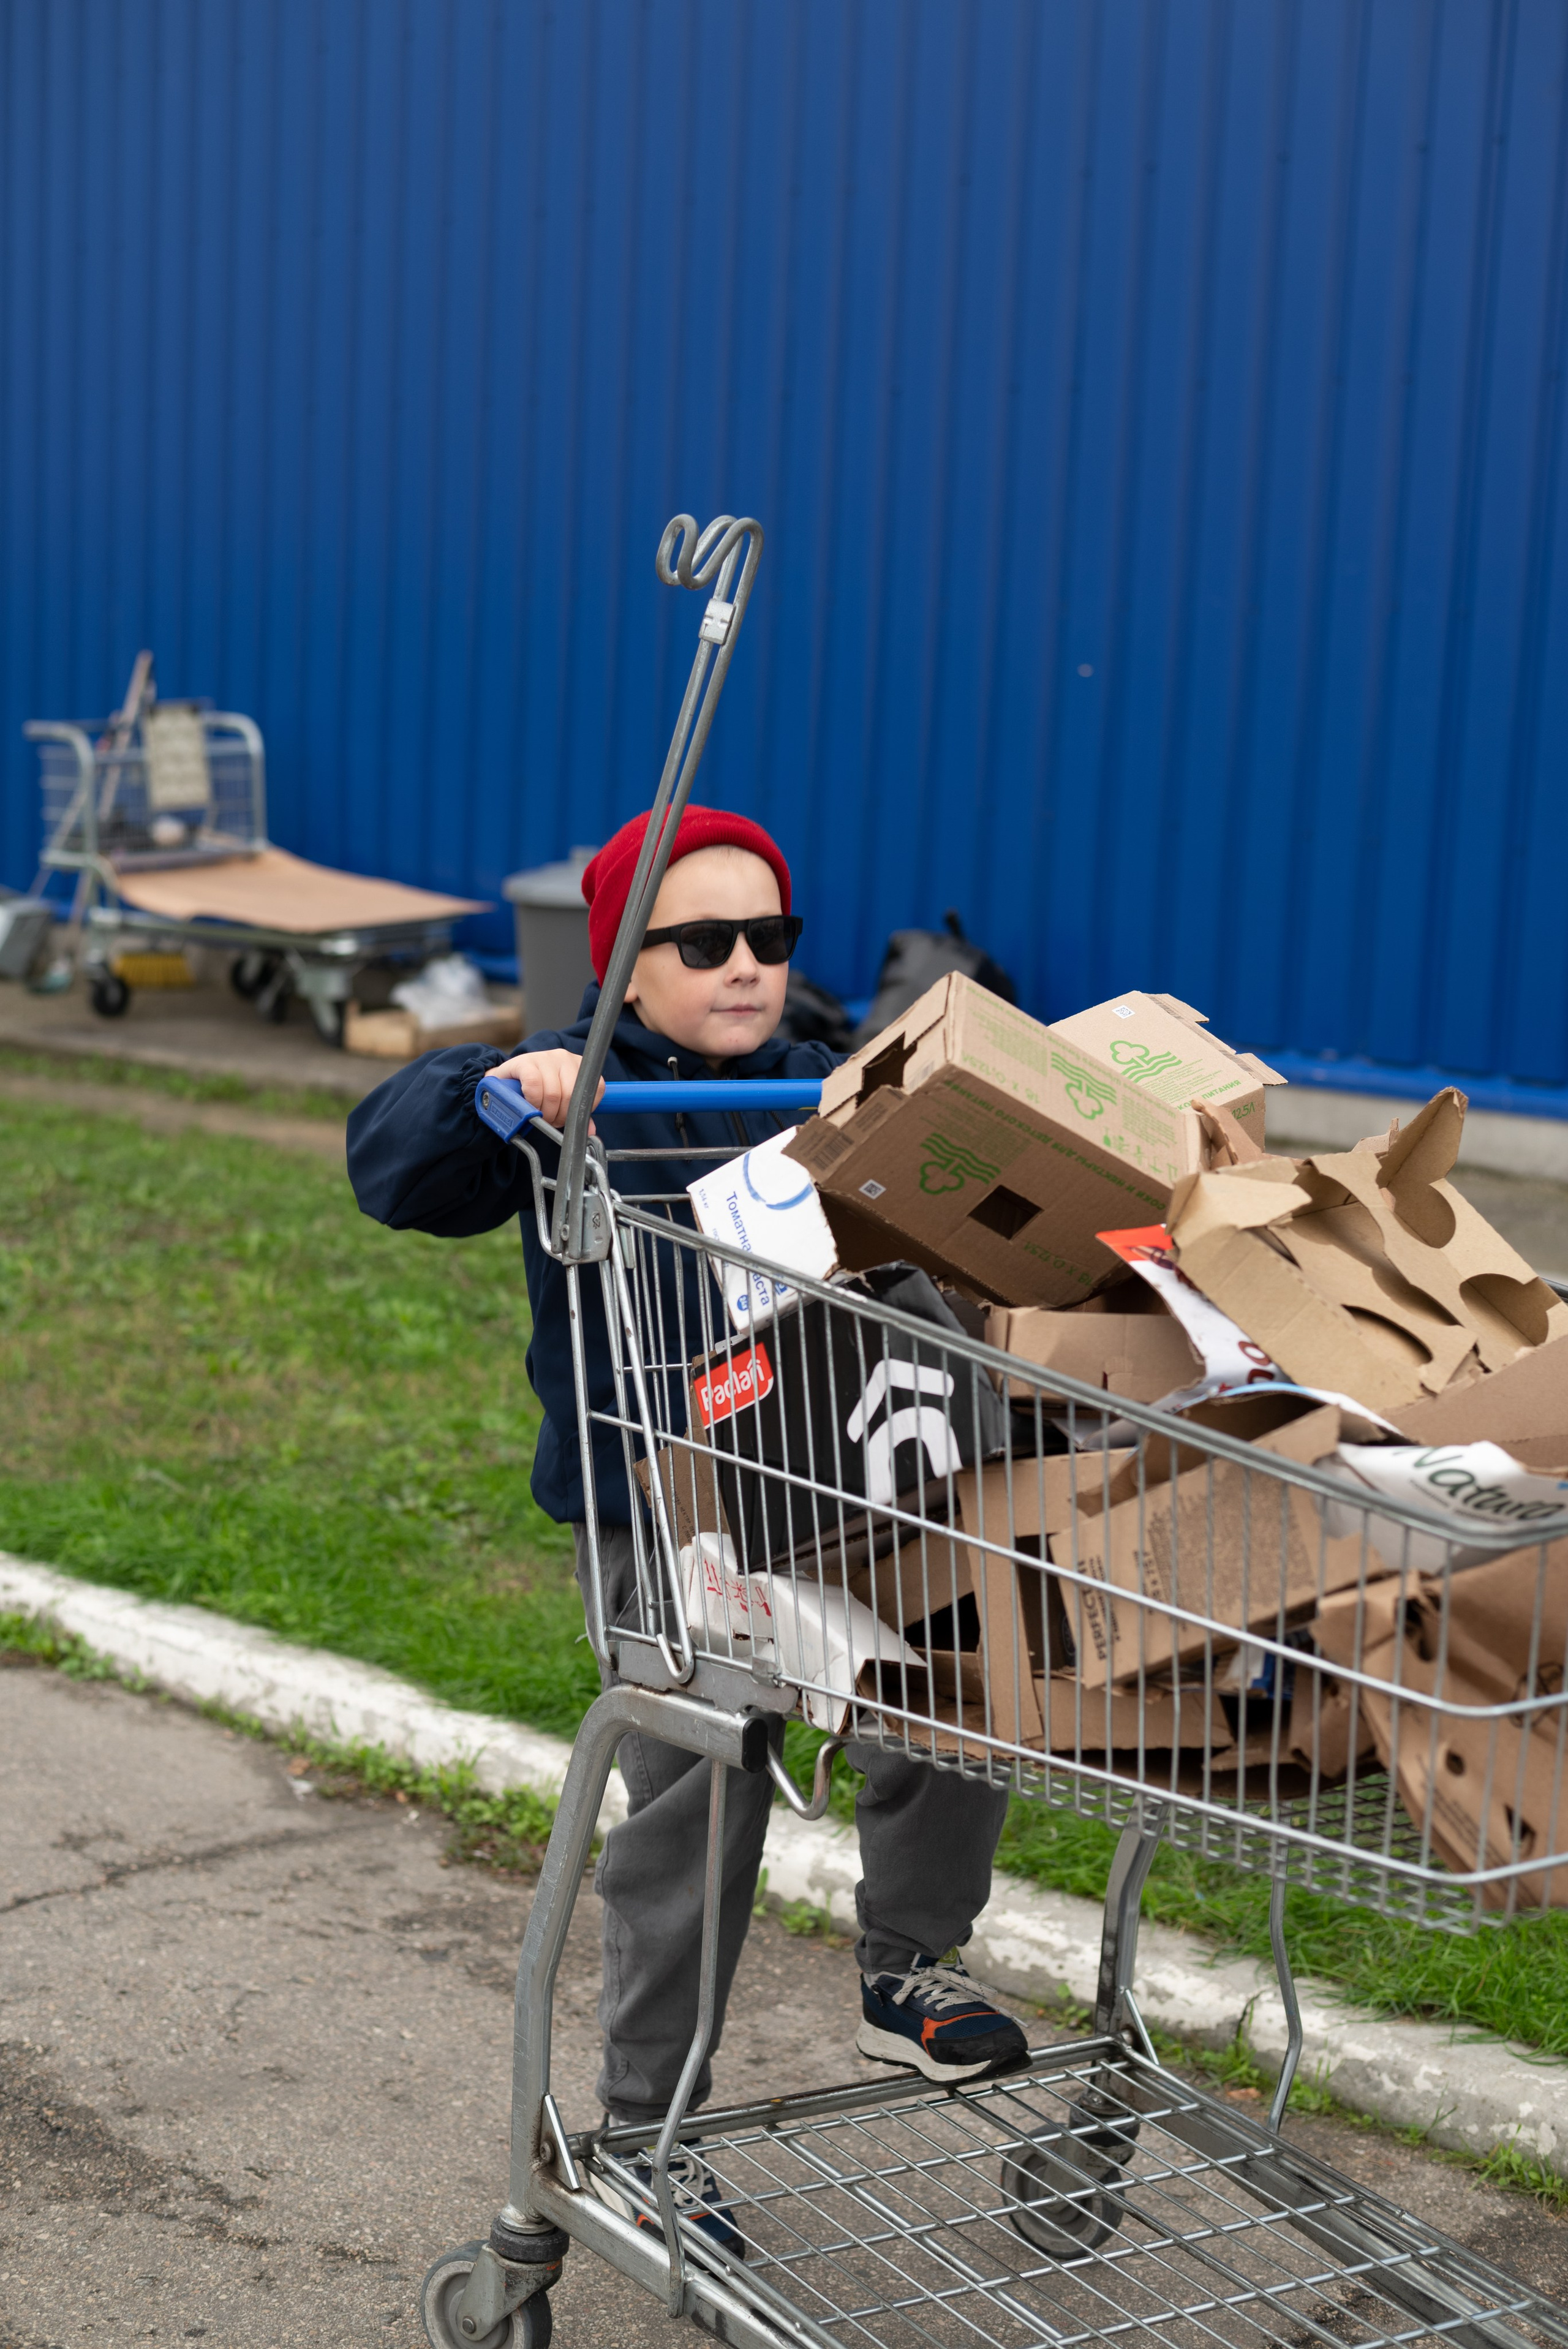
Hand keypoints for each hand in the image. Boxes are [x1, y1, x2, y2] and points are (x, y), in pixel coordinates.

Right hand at [488, 1048, 603, 1131]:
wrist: (505, 1082)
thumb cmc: (537, 1090)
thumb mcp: (560, 1099)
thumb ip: (576, 1113)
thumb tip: (590, 1132)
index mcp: (579, 1065)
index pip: (594, 1088)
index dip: (580, 1110)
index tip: (568, 1118)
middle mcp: (565, 1057)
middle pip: (571, 1095)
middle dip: (560, 1116)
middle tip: (550, 1120)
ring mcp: (545, 1057)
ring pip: (553, 1093)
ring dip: (545, 1112)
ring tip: (539, 1115)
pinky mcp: (525, 1061)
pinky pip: (534, 1085)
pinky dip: (533, 1100)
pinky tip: (529, 1104)